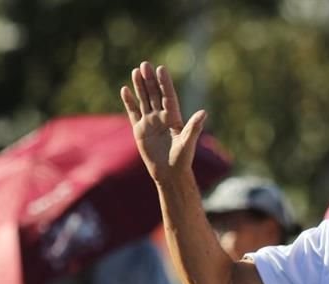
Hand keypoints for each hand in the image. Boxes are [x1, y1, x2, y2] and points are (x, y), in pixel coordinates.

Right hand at [120, 61, 206, 183]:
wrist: (169, 173)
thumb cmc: (182, 159)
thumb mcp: (188, 143)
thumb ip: (194, 127)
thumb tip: (204, 113)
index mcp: (174, 118)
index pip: (168, 96)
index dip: (164, 83)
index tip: (161, 69)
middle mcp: (162, 117)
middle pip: (155, 94)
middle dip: (150, 80)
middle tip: (145, 64)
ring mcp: (150, 122)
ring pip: (144, 100)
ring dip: (140, 86)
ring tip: (135, 71)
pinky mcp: (140, 129)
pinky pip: (133, 112)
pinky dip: (129, 102)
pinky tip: (125, 89)